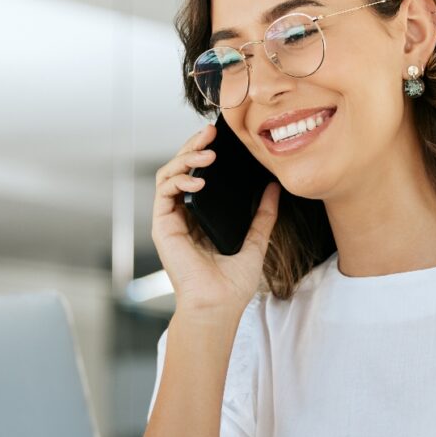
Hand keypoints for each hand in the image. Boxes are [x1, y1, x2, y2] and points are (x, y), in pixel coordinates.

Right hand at [151, 123, 280, 318]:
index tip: (222, 137)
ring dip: (185, 157)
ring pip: (169, 173)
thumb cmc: (233, 283)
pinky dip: (179, 178)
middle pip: (182, 167)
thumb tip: (273, 187)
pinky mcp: (162, 225)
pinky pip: (164, 191)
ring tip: (208, 153)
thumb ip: (263, 214)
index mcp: (202, 216)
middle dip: (194, 145)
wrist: (218, 305)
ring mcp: (171, 218)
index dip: (206, 152)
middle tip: (211, 131)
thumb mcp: (256, 241)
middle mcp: (184, 214)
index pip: (199, 174)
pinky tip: (199, 179)